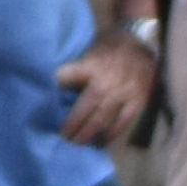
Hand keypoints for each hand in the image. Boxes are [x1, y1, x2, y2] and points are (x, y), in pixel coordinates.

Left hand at [54, 27, 158, 148]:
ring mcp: (122, 94)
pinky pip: (122, 123)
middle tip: (62, 137)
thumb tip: (56, 84)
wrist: (144, 42)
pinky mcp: (137, 101)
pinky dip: (110, 135)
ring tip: (76, 143)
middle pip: (82, 109)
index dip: (54, 88)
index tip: (42, 102)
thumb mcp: (90, 48)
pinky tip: (100, 143)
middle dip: (70, 126)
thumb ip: (77, 66)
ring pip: (101, 120)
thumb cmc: (111, 46)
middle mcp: (105, 82)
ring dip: (86, 134)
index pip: (64, 77)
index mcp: (90, 66)